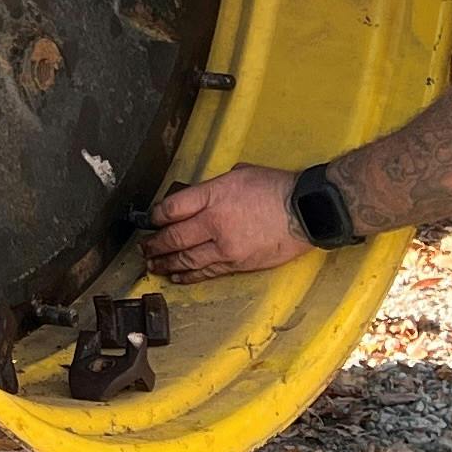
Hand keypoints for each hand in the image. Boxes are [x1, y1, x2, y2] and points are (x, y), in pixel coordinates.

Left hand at [142, 163, 309, 283]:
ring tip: (153, 266)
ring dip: (167, 264)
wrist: (306, 211)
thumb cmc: (277, 188)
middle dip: (154, 245)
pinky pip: (207, 272)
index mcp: (213, 195)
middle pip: (174, 237)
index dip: (155, 217)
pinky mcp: (238, 263)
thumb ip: (214, 188)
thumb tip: (199, 198)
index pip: (171, 209)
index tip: (150, 221)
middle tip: (144, 248)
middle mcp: (214, 222)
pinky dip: (189, 276)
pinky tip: (178, 277)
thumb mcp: (240, 174)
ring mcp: (225, 246)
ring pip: (186, 259)